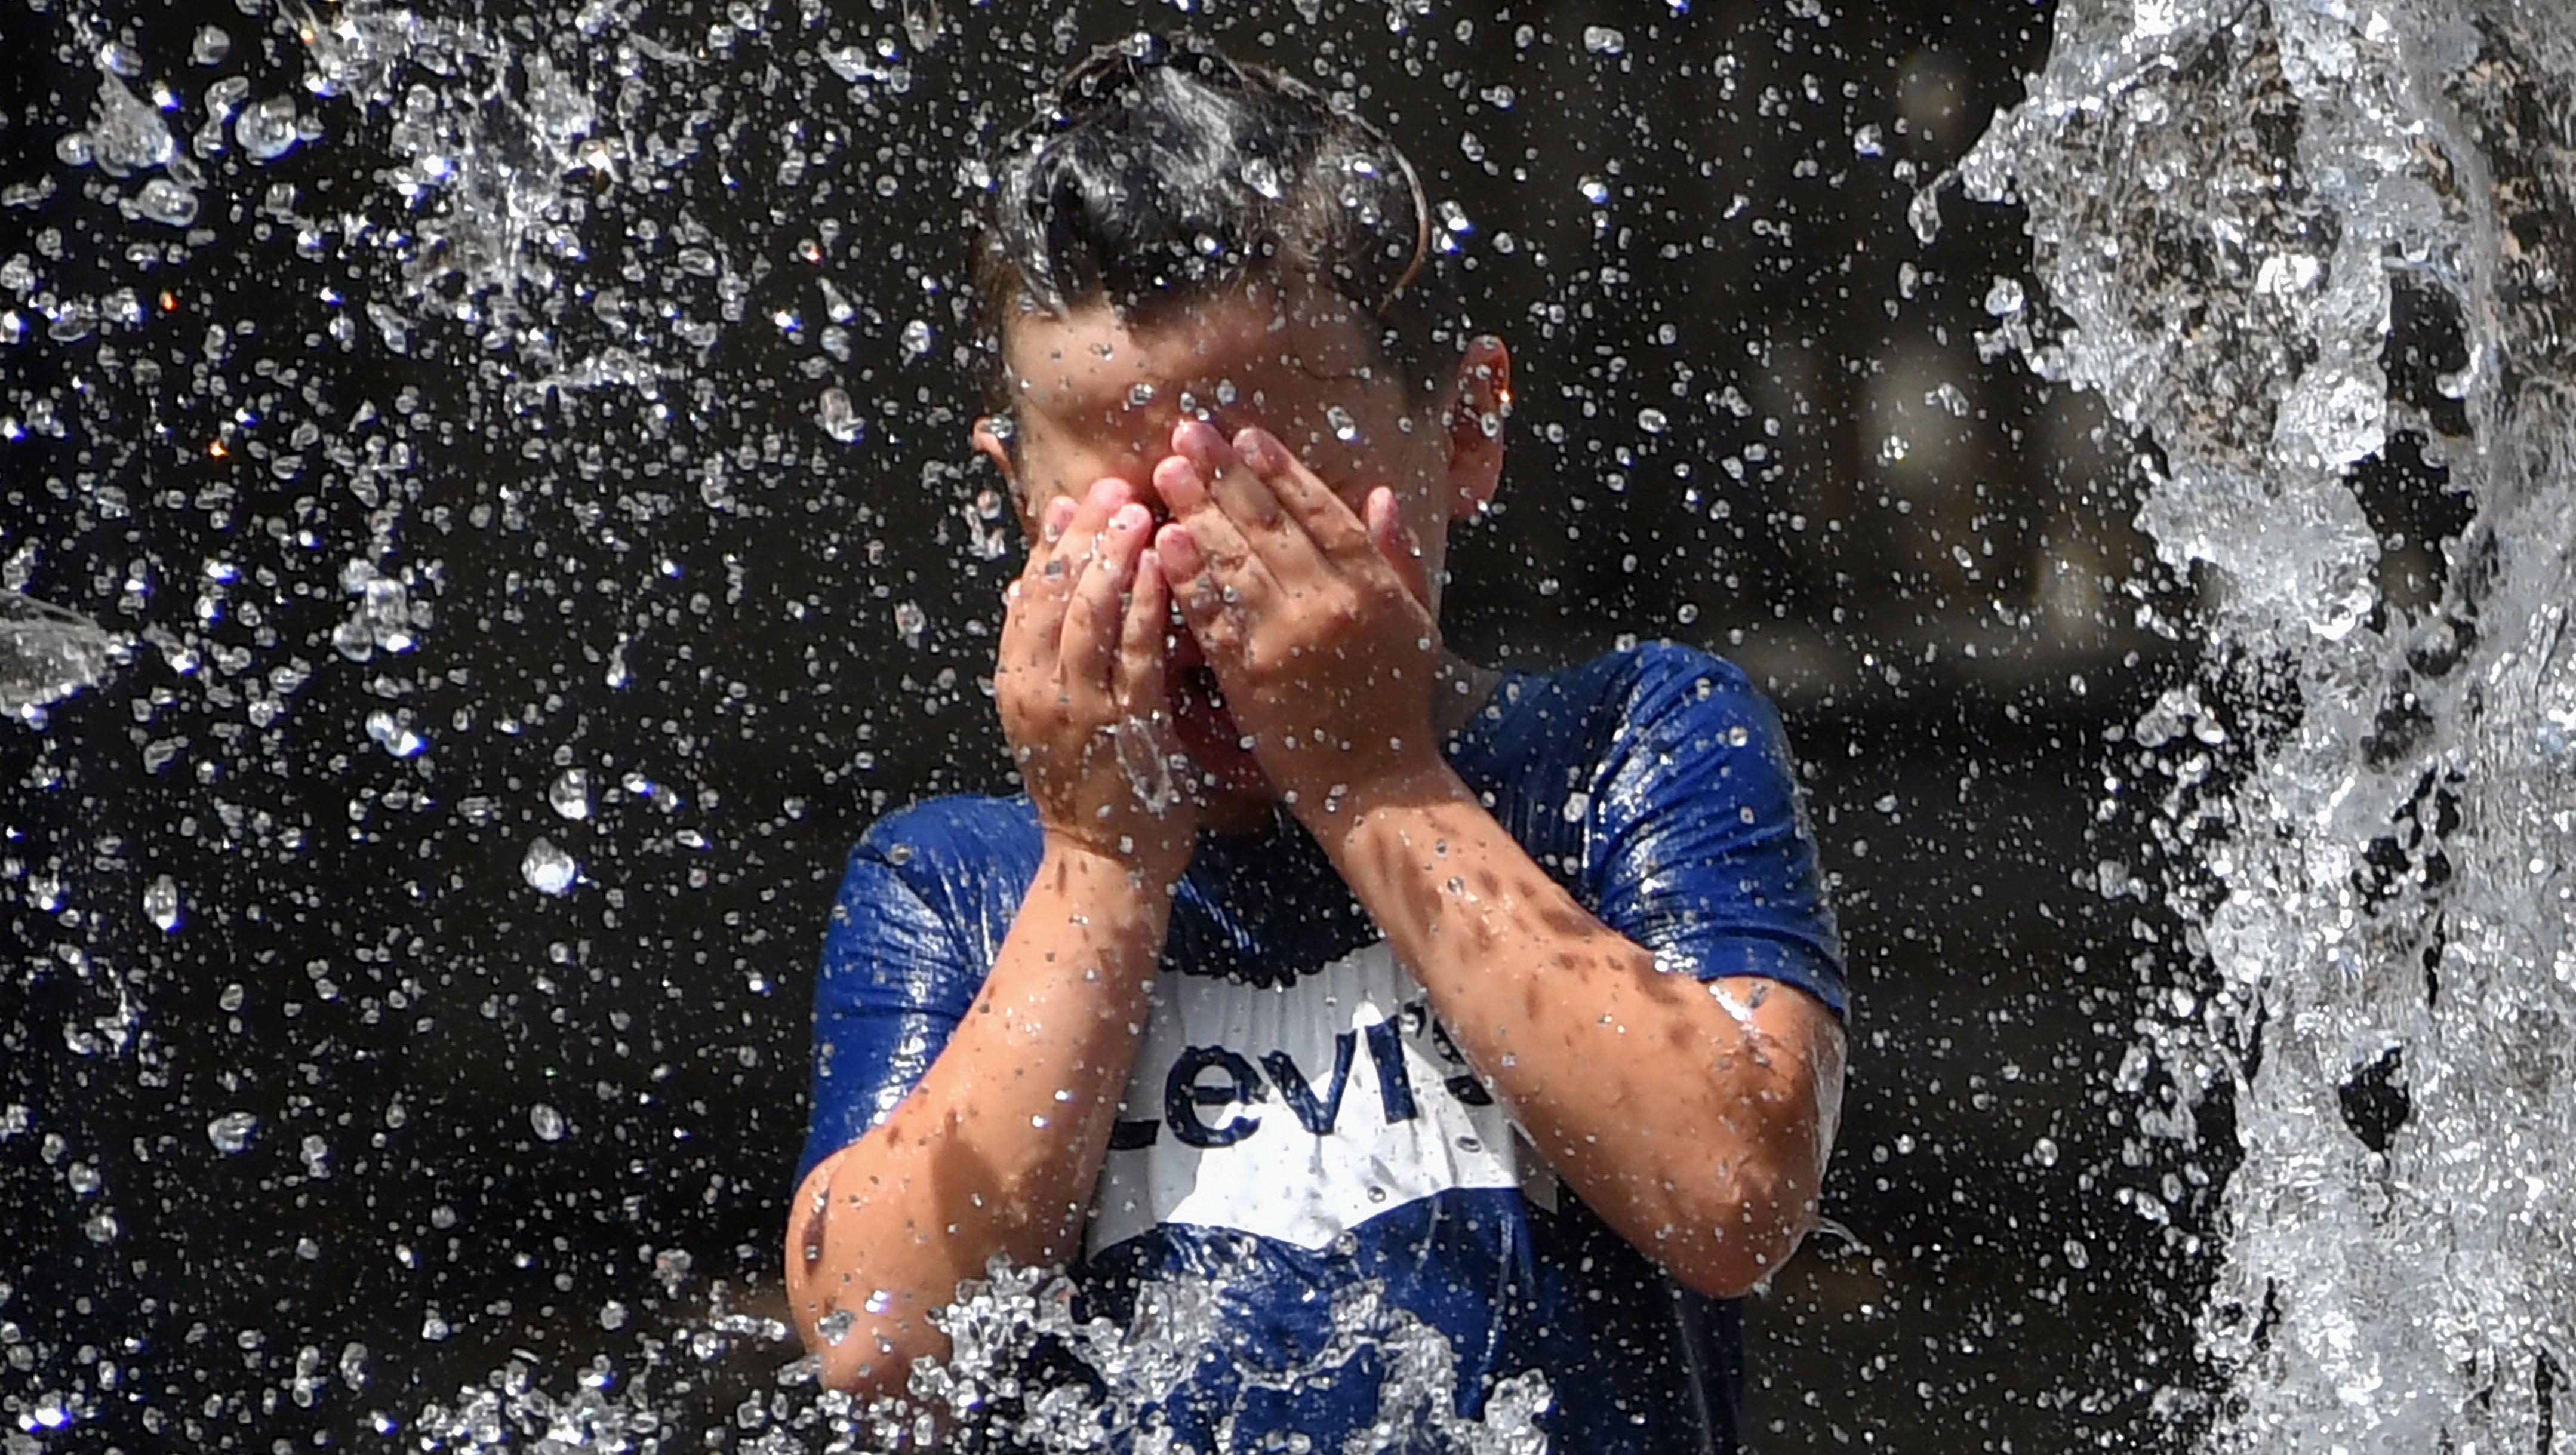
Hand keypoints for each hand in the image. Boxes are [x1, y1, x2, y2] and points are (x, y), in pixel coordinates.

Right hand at [997, 478, 1198, 876]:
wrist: (1102, 865)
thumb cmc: (1089, 789)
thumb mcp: (1049, 717)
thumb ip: (1042, 654)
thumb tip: (1027, 585)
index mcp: (1015, 683)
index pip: (1025, 596)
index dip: (1050, 544)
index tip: (1072, 500)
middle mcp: (1037, 691)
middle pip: (1050, 592)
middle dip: (1082, 534)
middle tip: (1112, 486)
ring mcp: (1079, 708)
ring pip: (1087, 613)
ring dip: (1112, 556)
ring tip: (1137, 509)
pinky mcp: (1126, 725)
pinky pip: (1136, 652)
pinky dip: (1148, 604)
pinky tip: (1166, 567)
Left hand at [1149, 420, 1442, 815]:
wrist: (1376, 783)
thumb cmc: (1397, 702)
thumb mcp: (1415, 621)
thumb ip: (1399, 555)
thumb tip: (1383, 495)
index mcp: (1374, 585)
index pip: (1322, 511)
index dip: (1281, 470)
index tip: (1246, 435)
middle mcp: (1332, 602)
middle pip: (1270, 525)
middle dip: (1224, 474)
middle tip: (1186, 433)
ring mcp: (1288, 638)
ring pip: (1236, 562)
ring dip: (1197, 511)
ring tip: (1166, 471)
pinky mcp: (1251, 677)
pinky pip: (1214, 617)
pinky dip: (1188, 577)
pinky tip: (1164, 543)